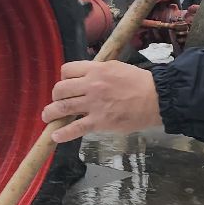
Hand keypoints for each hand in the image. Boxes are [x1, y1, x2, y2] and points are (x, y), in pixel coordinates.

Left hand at [40, 60, 161, 142]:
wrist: (156, 98)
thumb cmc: (139, 83)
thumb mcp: (116, 68)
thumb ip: (98, 72)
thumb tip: (85, 78)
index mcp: (96, 70)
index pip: (67, 70)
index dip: (63, 78)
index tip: (66, 86)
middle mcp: (92, 85)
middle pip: (60, 89)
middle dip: (55, 96)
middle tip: (57, 102)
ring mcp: (94, 104)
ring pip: (63, 107)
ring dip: (50, 113)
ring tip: (47, 117)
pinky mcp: (100, 121)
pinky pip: (75, 128)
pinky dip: (62, 133)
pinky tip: (56, 136)